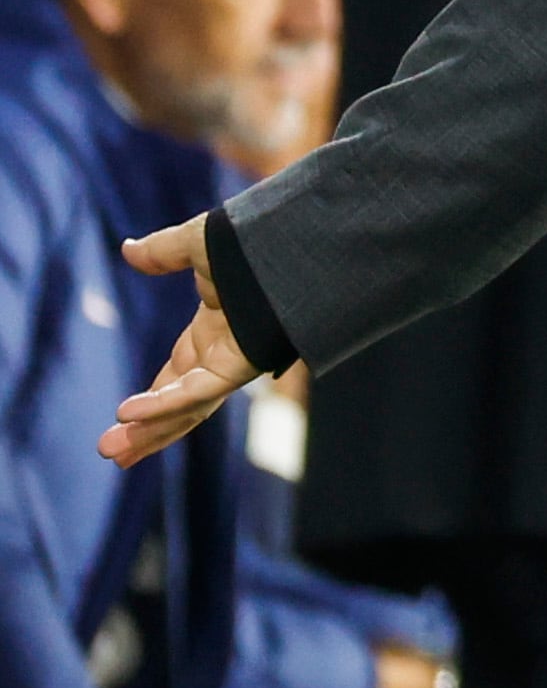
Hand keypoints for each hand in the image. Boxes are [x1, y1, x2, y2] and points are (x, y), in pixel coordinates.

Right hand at [98, 217, 257, 469]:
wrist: (297, 235)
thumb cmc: (257, 237)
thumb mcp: (198, 244)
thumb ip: (162, 253)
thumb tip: (127, 250)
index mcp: (214, 334)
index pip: (177, 379)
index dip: (150, 400)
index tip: (123, 417)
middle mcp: (223, 355)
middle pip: (179, 406)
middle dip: (145, 430)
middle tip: (109, 451)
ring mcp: (233, 362)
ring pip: (188, 410)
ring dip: (148, 431)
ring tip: (110, 452)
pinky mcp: (241, 364)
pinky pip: (198, 392)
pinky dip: (163, 404)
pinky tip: (129, 414)